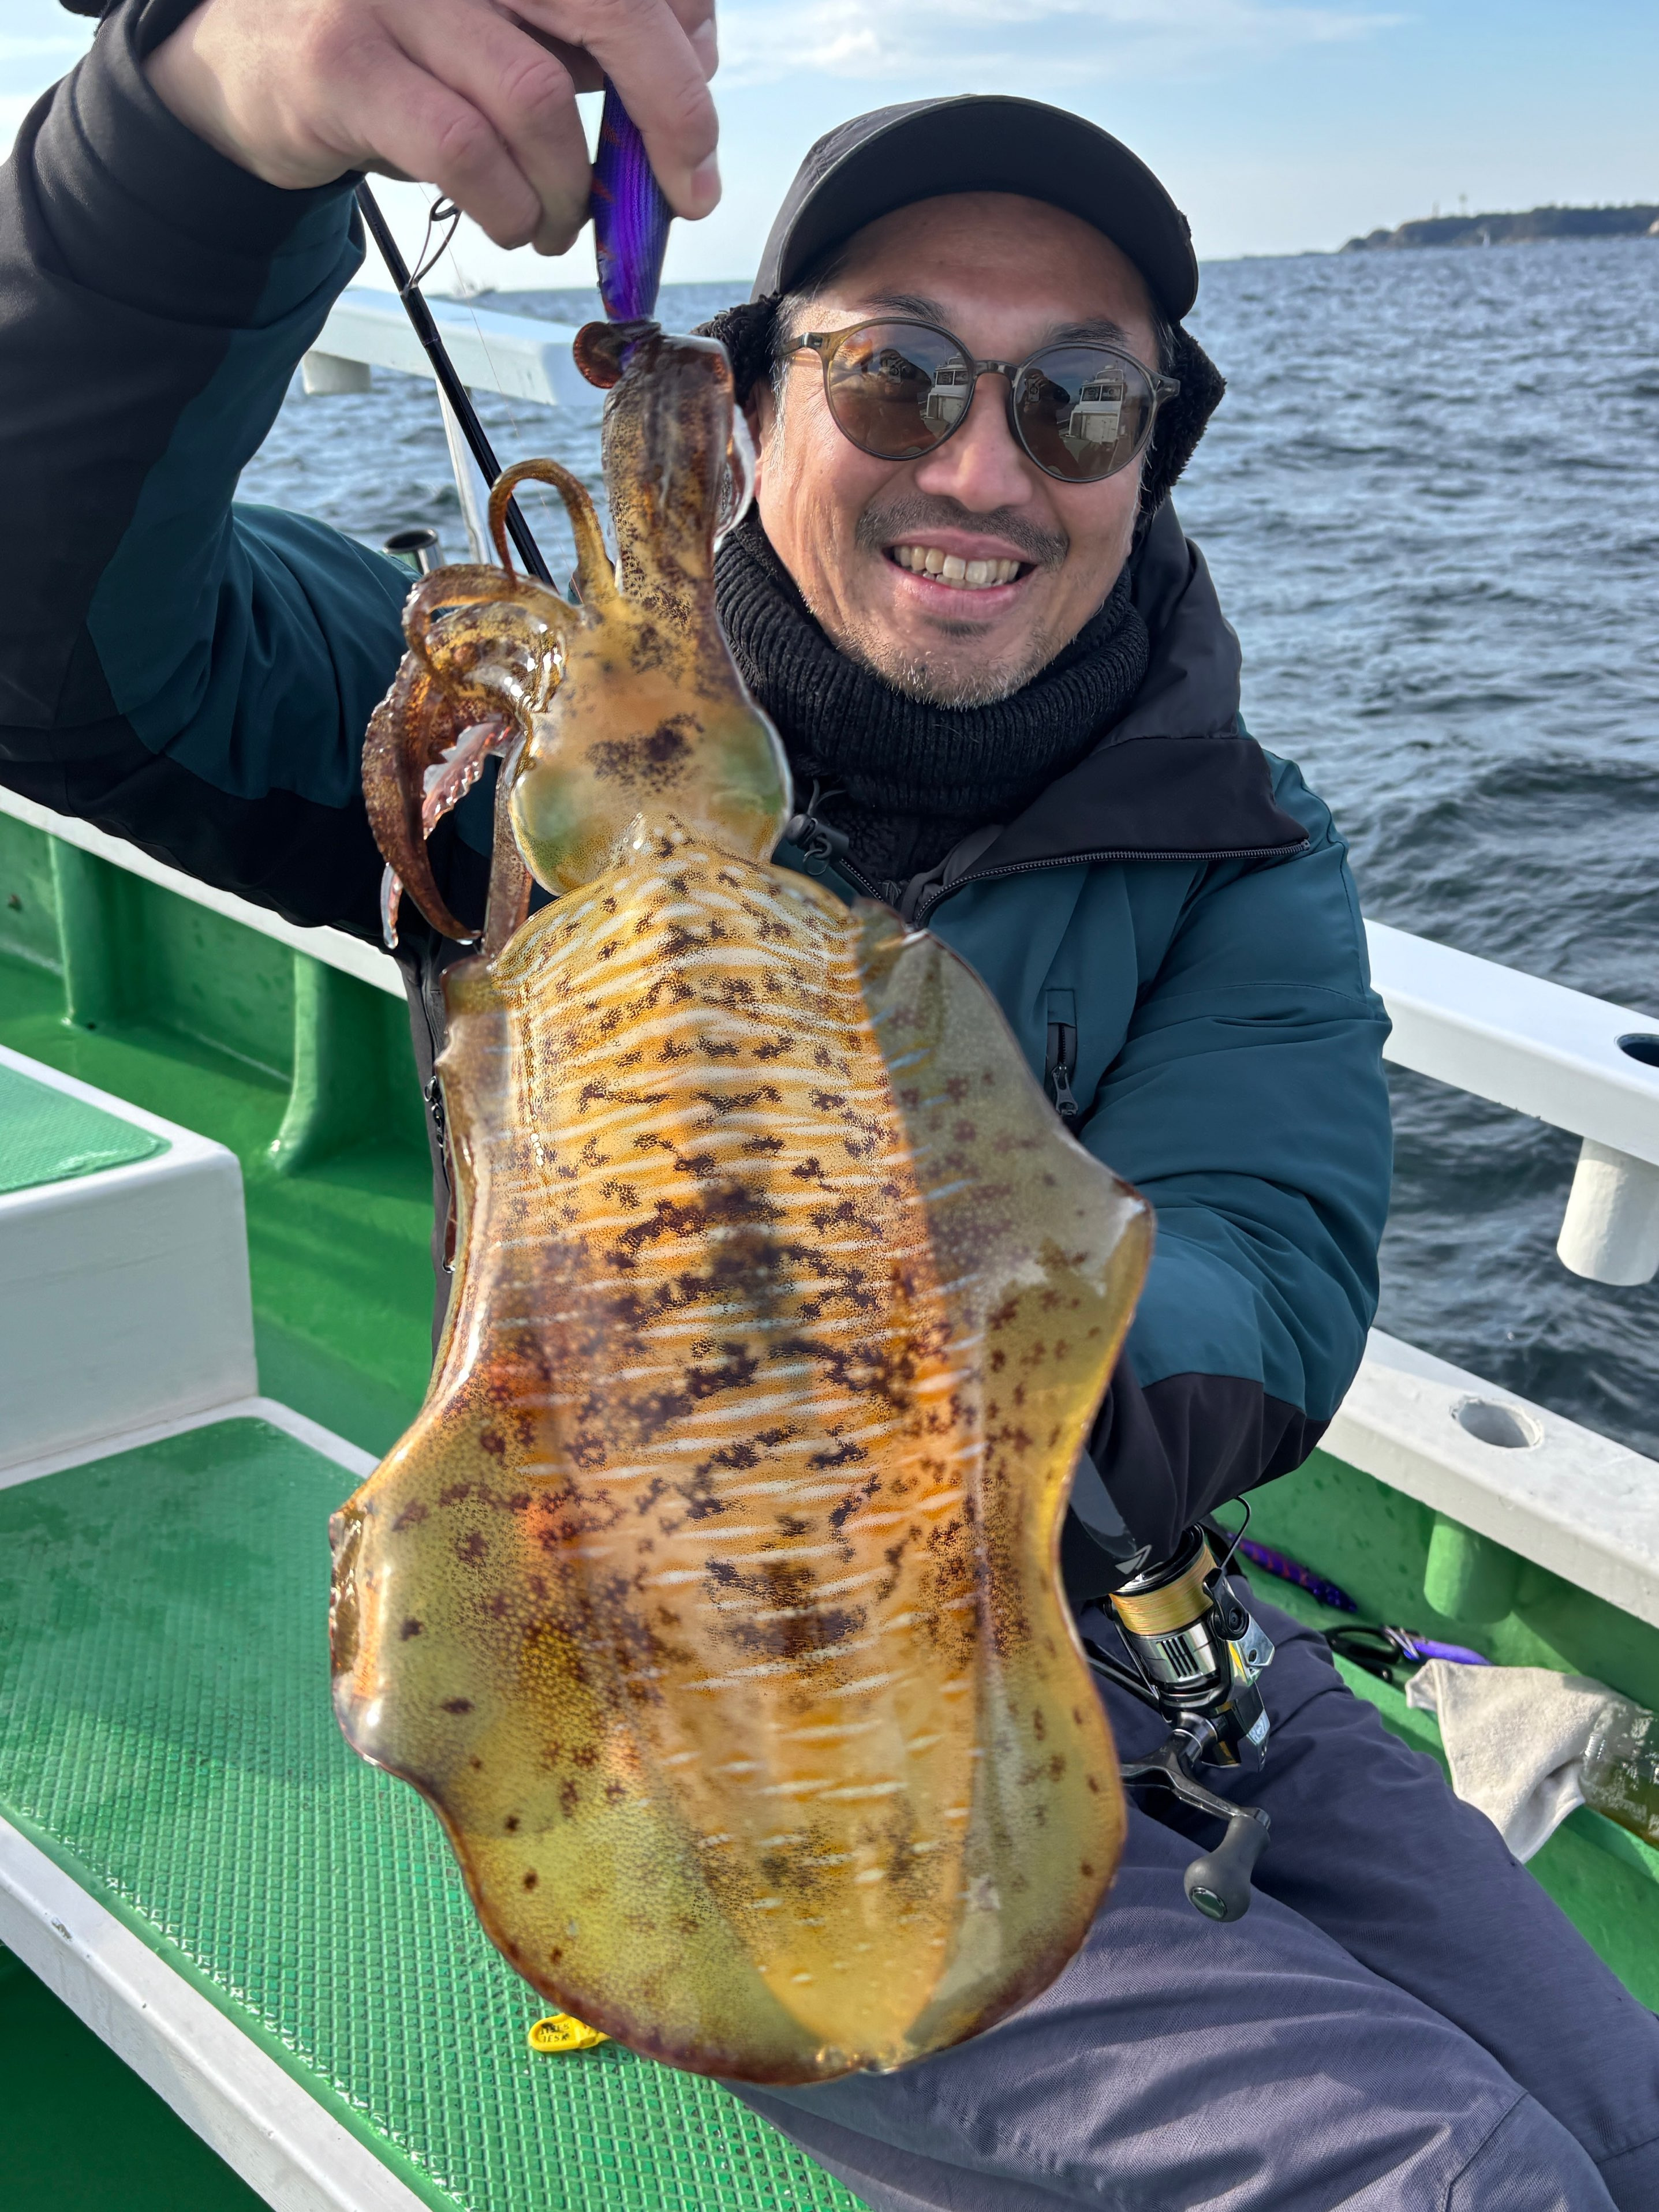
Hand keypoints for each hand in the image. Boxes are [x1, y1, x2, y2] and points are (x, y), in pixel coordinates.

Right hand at [145, 0, 718, 255]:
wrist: (247, 63)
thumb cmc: (400, 50)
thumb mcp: (499, 26)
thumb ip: (583, 36)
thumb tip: (690, 78)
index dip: (685, 44)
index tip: (692, 123)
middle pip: (611, 7)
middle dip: (671, 110)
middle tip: (685, 190)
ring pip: (539, 100)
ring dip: (572, 190)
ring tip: (561, 225)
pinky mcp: (346, 64)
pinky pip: (467, 154)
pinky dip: (511, 208)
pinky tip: (511, 224)